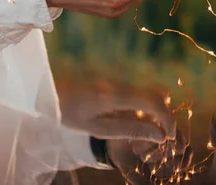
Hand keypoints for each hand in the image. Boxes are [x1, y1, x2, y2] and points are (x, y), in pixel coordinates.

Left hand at [57, 80, 193, 184]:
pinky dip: (143, 106)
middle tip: (160, 135)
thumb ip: (130, 129)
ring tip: (146, 129)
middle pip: (158, 92)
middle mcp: (119, 83)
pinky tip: (132, 120)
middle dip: (165, 114)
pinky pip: (137, 91)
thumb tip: (160, 136)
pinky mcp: (113, 79)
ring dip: (155, 110)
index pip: (154, 102)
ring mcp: (117, 79)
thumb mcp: (98, 128)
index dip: (168, 119)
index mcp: (115, 95)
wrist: (47, 90)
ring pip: (149, 91)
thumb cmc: (68, 113)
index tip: (168, 137)